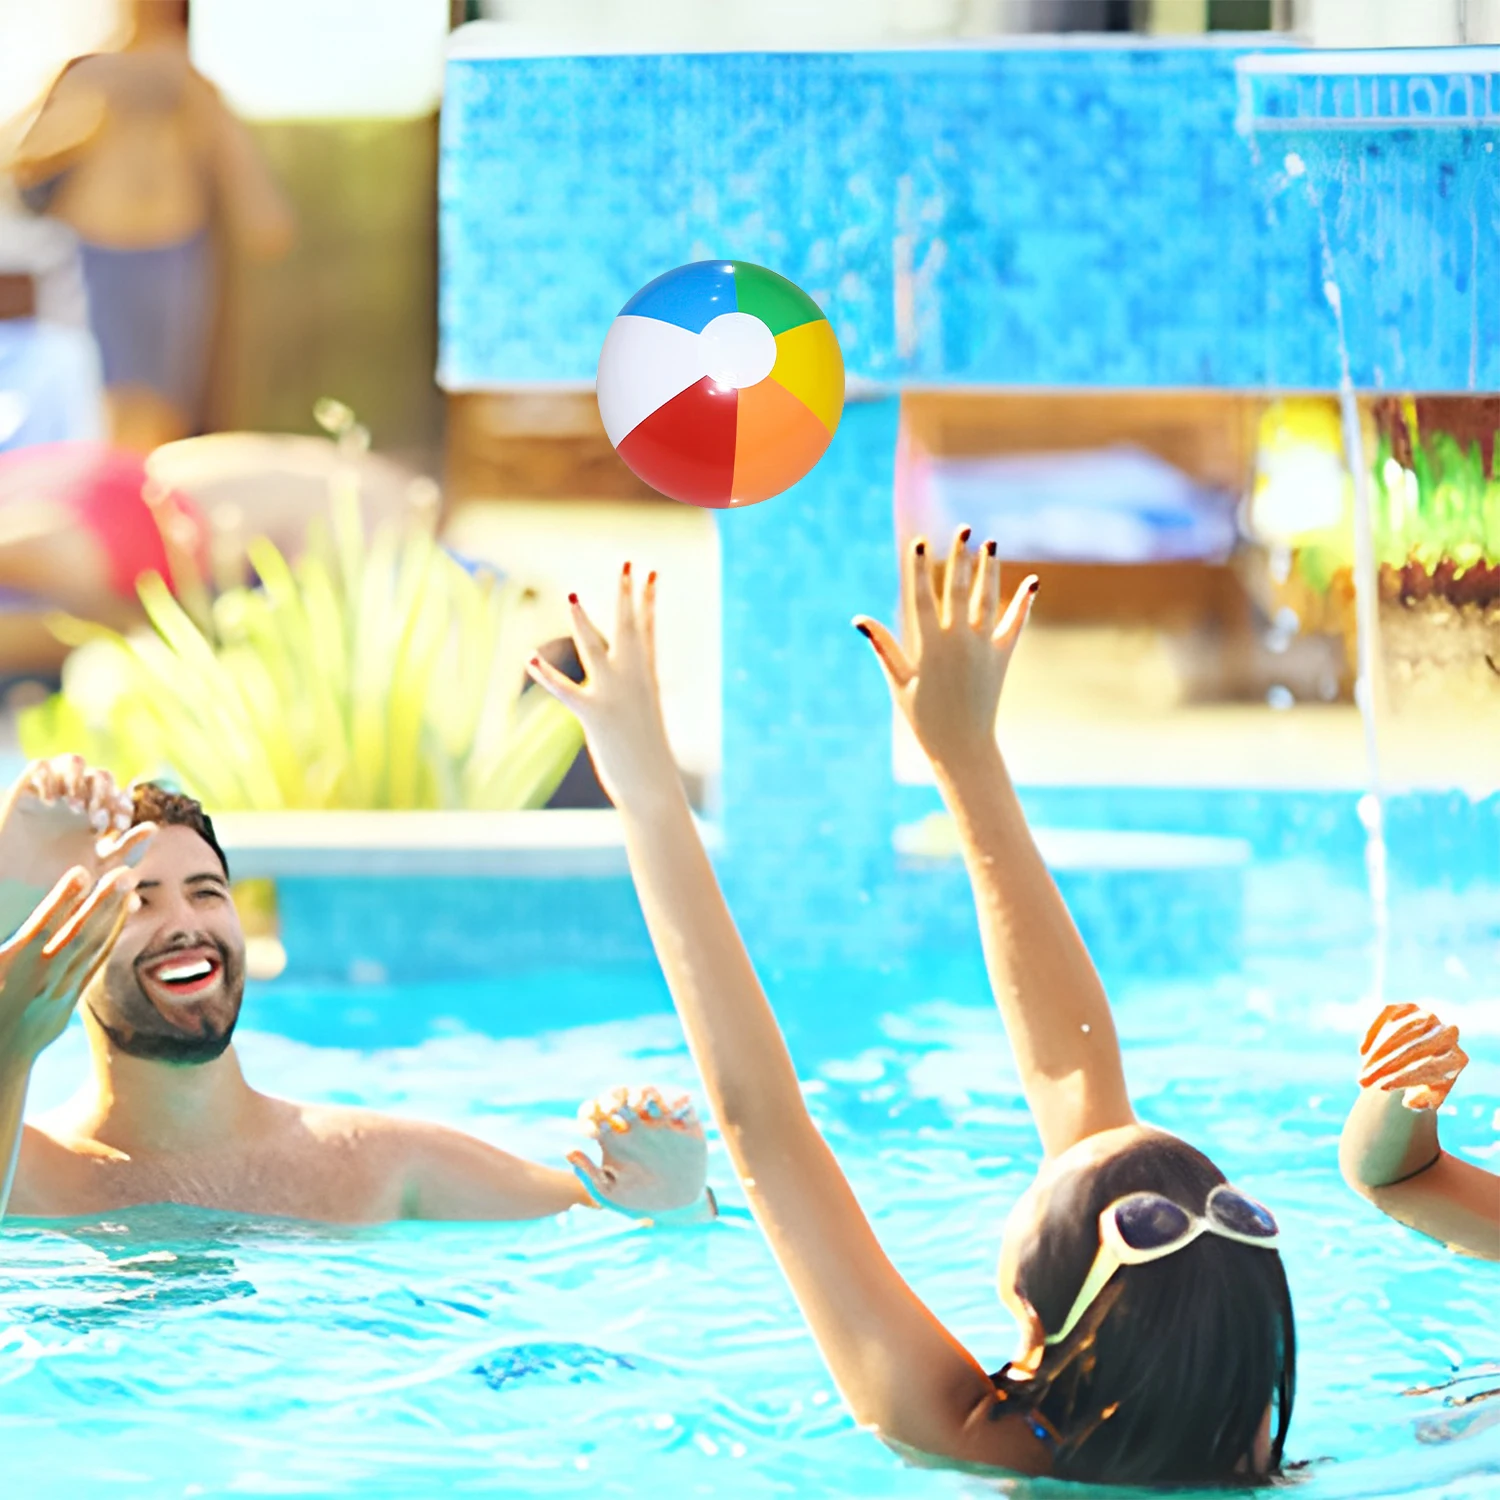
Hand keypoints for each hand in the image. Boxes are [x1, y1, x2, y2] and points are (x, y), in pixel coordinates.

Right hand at [0, 758, 152, 902]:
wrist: (13, 877)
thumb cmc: (53, 875)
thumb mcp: (94, 868)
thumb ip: (122, 854)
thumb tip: (150, 842)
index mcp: (95, 812)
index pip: (119, 793)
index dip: (123, 804)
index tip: (119, 826)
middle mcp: (76, 797)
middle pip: (102, 775)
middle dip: (104, 794)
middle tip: (96, 821)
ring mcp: (52, 790)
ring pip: (75, 762)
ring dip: (80, 781)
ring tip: (75, 808)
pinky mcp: (26, 789)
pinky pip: (40, 765)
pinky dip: (48, 778)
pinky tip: (50, 802)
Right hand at [0, 864, 140, 1064]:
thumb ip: (5, 947)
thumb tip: (24, 931)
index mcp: (9, 968)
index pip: (40, 928)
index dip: (61, 900)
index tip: (82, 872)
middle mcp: (38, 979)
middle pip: (76, 935)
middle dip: (102, 903)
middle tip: (125, 873)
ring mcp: (58, 991)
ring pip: (91, 948)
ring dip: (113, 914)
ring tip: (131, 884)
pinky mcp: (70, 998)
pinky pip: (96, 962)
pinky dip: (111, 935)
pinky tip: (125, 911)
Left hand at [525, 564, 677, 808]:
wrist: (653, 785)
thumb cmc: (648, 757)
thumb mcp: (643, 719)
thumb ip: (634, 698)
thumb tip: (630, 694)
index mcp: (646, 679)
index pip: (647, 631)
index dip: (648, 600)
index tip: (650, 574)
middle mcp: (634, 680)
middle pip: (629, 629)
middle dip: (626, 595)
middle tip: (627, 564)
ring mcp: (615, 696)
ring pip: (596, 651)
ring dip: (583, 624)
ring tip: (572, 597)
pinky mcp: (595, 715)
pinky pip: (567, 692)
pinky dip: (547, 676)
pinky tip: (530, 659)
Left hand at [567, 1085, 712, 1220]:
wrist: (673, 1210)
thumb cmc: (636, 1199)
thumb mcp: (607, 1191)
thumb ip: (587, 1172)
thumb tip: (567, 1150)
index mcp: (615, 1137)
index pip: (598, 1113)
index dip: (590, 1112)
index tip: (591, 1127)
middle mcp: (636, 1125)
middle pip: (622, 1097)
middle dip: (615, 1097)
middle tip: (611, 1108)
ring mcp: (660, 1124)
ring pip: (650, 1095)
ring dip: (644, 1093)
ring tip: (640, 1102)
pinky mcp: (685, 1128)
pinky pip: (683, 1107)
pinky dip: (680, 1102)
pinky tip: (672, 1110)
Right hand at [853, 528, 1037, 769]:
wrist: (963, 746)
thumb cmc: (924, 717)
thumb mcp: (898, 682)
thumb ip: (883, 647)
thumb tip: (860, 619)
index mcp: (930, 647)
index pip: (922, 598)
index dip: (918, 569)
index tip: (918, 543)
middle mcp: (959, 642)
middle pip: (959, 590)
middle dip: (960, 557)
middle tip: (964, 529)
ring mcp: (984, 648)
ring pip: (988, 600)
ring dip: (989, 570)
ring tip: (990, 543)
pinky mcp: (1003, 657)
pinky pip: (1015, 625)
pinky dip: (1024, 603)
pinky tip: (1033, 581)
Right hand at [1359, 1003, 1468, 1110]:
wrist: (1416, 1062)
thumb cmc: (1421, 1085)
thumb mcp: (1424, 1098)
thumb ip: (1422, 1102)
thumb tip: (1412, 1102)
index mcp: (1457, 1059)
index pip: (1431, 1067)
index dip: (1404, 1077)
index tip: (1381, 1088)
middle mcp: (1448, 1034)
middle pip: (1415, 1048)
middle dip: (1386, 1065)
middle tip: (1364, 1081)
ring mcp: (1429, 1018)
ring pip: (1401, 1029)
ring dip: (1378, 1050)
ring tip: (1363, 1068)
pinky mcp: (1408, 1007)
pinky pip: (1388, 1014)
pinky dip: (1374, 1031)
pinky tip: (1363, 1050)